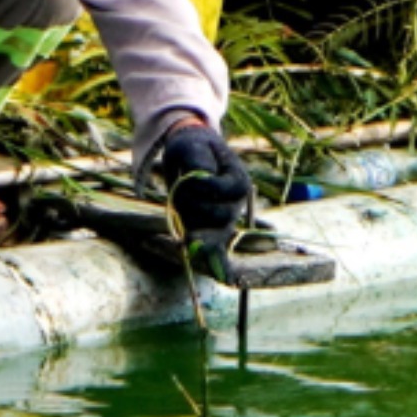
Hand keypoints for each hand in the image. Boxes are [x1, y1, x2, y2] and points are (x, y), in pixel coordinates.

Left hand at [139, 113, 256, 249]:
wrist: (190, 157)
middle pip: (221, 216)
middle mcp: (237, 203)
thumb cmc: (192, 150)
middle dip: (195, 207)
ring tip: (178, 205)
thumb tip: (200, 179)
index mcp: (239, 179)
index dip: (206, 187)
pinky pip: (216, 250)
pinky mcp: (212, 231)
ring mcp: (226, 219)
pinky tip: (211, 269)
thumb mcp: (191, 147)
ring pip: (214, 234)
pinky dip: (213, 259)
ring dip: (191, 223)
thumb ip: (197, 162)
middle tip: (180, 191)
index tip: (187, 178)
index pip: (229, 190)